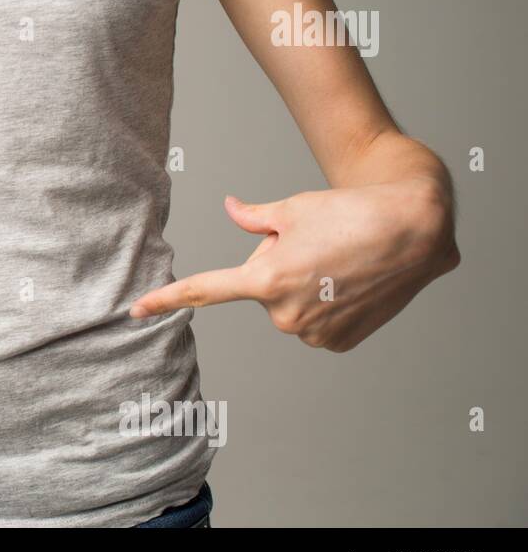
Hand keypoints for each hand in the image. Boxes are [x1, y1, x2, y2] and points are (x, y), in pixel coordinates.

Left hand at [129, 178, 459, 352]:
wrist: (416, 227)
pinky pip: (314, 322)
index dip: (167, 299)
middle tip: (316, 246)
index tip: (136, 310)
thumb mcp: (293, 208)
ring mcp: (313, 332)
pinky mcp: (337, 343)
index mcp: (266, 280)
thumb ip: (253, 218)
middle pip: (262, 289)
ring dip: (305, 286)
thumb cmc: (351, 211)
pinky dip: (327, 304)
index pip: (205, 290)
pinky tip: (350, 282)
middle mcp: (285, 314)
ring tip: (339, 262)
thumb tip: (229, 209)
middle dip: (279, 267)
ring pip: (289, 306)